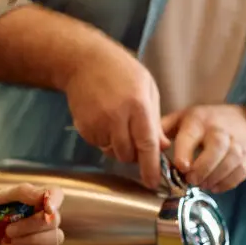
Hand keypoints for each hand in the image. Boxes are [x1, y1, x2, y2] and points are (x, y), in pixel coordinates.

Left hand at [0, 184, 64, 244]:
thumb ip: (22, 192)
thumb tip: (44, 196)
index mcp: (37, 200)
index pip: (56, 194)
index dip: (55, 200)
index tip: (46, 208)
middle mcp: (45, 219)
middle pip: (54, 220)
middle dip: (30, 226)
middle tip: (8, 230)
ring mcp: (45, 239)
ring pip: (55, 238)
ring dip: (31, 240)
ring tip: (10, 241)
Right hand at [65, 44, 169, 188]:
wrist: (83, 62)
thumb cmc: (120, 71)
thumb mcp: (147, 88)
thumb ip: (155, 119)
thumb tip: (162, 147)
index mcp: (137, 105)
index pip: (146, 145)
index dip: (151, 167)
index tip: (153, 182)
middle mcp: (116, 117)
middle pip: (128, 154)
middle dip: (135, 154)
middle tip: (136, 139)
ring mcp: (97, 123)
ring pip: (113, 152)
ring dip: (119, 147)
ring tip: (119, 123)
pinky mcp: (84, 128)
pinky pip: (99, 145)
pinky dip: (105, 140)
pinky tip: (105, 119)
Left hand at [162, 104, 245, 192]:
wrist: (245, 121)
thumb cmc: (207, 122)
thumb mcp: (184, 117)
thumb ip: (163, 129)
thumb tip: (146, 144)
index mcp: (199, 120)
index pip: (192, 134)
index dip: (185, 151)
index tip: (180, 166)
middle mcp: (220, 130)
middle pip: (215, 149)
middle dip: (202, 168)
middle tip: (190, 180)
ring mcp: (237, 144)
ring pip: (229, 163)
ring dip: (213, 178)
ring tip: (201, 184)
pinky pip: (238, 174)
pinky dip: (225, 184)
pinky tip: (214, 185)